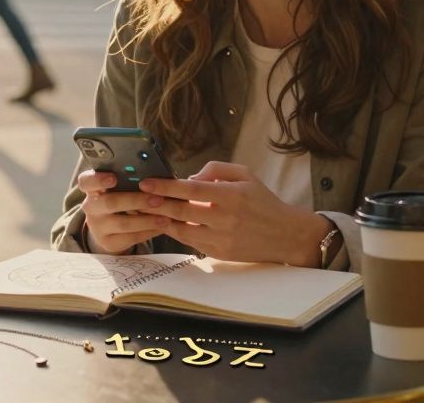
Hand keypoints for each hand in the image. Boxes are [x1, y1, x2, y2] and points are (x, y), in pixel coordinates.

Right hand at [77, 170, 171, 253]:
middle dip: (136, 200)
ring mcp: (98, 226)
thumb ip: (127, 179)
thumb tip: (151, 172)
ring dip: (146, 220)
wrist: (109, 228)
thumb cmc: (119, 198)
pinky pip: (130, 237)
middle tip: (157, 198)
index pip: (86, 181)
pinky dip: (148, 231)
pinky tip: (161, 227)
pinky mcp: (108, 242)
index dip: (98, 179)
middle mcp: (91, 207)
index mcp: (92, 188)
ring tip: (165, 216)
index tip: (113, 178)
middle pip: (110, 202)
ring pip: (123, 223)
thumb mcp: (117, 188)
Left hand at [139, 161, 329, 266]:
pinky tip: (166, 222)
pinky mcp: (220, 254)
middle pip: (181, 211)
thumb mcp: (245, 175)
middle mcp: (225, 219)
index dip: (166, 186)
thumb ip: (216, 169)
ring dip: (162, 220)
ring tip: (147, 210)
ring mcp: (222, 239)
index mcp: (231, 196)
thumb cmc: (263, 201)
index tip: (146, 182)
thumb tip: (189, 178)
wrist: (285, 235)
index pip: (191, 190)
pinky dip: (177, 232)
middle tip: (138, 197)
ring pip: (182, 230)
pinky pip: (190, 242)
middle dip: (156, 204)